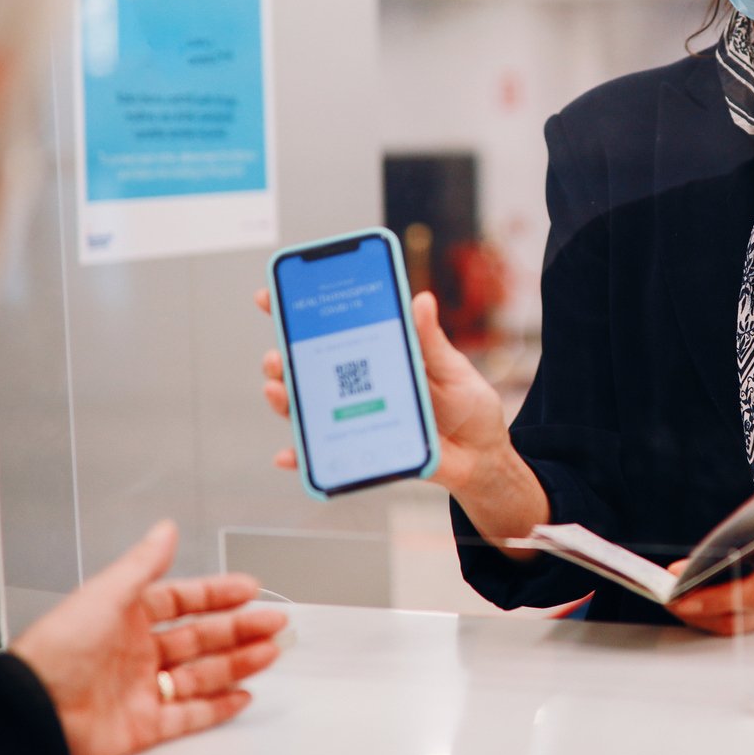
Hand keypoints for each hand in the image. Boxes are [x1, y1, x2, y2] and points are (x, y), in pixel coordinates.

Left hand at [9, 520, 285, 754]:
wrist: (34, 712)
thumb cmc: (55, 652)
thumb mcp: (105, 595)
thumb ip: (143, 564)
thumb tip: (165, 529)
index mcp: (125, 619)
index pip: (182, 602)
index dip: (217, 594)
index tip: (249, 589)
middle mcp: (136, 654)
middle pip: (200, 639)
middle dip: (239, 629)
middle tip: (274, 622)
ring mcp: (142, 691)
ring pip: (201, 675)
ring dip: (237, 664)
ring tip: (270, 653)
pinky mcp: (144, 727)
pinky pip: (189, 716)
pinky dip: (217, 708)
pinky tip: (242, 696)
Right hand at [256, 287, 511, 497]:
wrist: (483, 457)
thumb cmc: (469, 407)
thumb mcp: (453, 370)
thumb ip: (431, 341)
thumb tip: (421, 299)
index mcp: (380, 355)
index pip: (334, 330)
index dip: (299, 313)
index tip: (270, 297)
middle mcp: (361, 384)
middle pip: (311, 369)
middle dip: (283, 360)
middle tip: (276, 355)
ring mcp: (358, 417)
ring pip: (310, 407)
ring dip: (285, 400)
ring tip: (276, 390)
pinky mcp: (364, 449)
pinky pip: (325, 454)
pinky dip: (303, 456)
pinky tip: (287, 455)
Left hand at [663, 522, 753, 634]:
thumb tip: (709, 553)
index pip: (750, 592)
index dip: (713, 596)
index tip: (680, 590)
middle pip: (736, 620)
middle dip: (696, 612)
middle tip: (667, 598)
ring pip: (737, 632)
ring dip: (702, 620)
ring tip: (676, 603)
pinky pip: (745, 633)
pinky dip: (719, 623)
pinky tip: (700, 611)